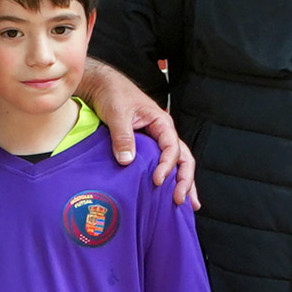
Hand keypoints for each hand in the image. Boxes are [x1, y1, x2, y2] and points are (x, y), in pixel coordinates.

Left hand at [79, 61, 198, 204]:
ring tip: (188, 205)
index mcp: (162, 123)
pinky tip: (170, 195)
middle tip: (180, 200)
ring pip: (178, 164)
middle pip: (183, 159)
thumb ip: (123, 136)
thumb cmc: (114, 94)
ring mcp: (158, 142)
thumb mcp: (117, 113)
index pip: (172, 148)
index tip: (157, 180)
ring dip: (184, 183)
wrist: (104, 87)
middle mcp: (164, 134)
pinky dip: (170, 180)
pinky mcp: (148, 148)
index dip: (167, 166)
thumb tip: (127, 160)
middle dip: (185, 180)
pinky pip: (164, 164)